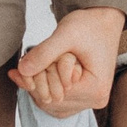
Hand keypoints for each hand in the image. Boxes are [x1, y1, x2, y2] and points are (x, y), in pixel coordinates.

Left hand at [9, 6, 125, 115]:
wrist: (104, 22)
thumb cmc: (89, 25)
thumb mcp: (65, 34)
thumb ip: (44, 53)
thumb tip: (22, 70)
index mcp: (96, 88)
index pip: (54, 93)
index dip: (37, 77)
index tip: (30, 58)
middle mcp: (96, 100)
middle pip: (51, 102)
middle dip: (36, 82)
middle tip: (27, 61)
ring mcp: (91, 101)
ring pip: (52, 105)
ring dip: (39, 87)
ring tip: (34, 64)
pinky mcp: (85, 98)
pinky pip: (58, 103)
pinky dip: (45, 89)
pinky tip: (38, 73)